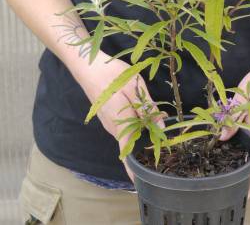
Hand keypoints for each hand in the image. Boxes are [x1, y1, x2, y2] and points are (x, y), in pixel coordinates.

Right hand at [76, 51, 165, 182]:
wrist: (88, 66)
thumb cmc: (112, 74)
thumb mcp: (135, 87)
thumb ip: (148, 107)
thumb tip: (160, 125)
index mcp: (119, 122)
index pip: (126, 153)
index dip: (132, 170)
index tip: (139, 182)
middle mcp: (112, 127)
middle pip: (129, 144)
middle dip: (142, 150)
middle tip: (160, 150)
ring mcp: (108, 122)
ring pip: (126, 134)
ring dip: (138, 136)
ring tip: (155, 135)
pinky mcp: (107, 115)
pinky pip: (122, 126)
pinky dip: (132, 127)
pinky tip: (142, 119)